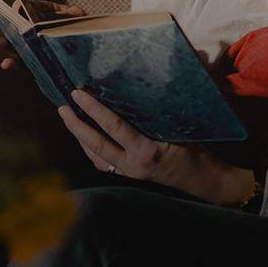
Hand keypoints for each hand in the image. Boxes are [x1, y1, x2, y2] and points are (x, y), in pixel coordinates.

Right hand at [0, 0, 85, 70]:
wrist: (103, 58)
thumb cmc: (89, 32)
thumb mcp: (77, 18)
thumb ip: (58, 15)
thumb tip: (34, 13)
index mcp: (48, 15)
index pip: (29, 8)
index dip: (17, 9)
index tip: (11, 10)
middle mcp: (40, 31)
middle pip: (17, 27)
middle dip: (1, 25)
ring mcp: (39, 49)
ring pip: (17, 47)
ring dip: (4, 46)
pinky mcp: (42, 66)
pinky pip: (27, 66)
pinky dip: (16, 65)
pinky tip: (6, 64)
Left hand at [59, 89, 255, 205]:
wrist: (205, 180)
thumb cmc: (197, 150)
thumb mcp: (182, 129)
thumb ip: (160, 114)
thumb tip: (146, 85)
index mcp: (147, 151)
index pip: (114, 127)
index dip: (94, 110)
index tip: (78, 94)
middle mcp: (133, 165)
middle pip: (96, 145)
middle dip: (76, 125)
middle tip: (62, 106)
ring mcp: (130, 174)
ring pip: (96, 156)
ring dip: (80, 137)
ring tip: (68, 118)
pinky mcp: (130, 176)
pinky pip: (104, 163)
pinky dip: (92, 149)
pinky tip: (86, 137)